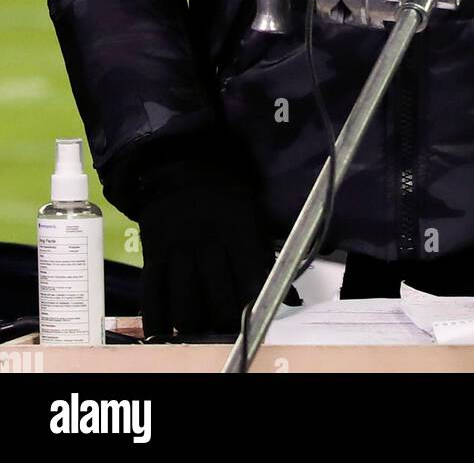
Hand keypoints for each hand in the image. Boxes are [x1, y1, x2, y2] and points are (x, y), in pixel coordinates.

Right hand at [138, 173, 278, 338]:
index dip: (253, 306)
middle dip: (224, 322)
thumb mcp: (253, 219)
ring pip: (184, 304)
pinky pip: (151, 296)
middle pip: (217, 299)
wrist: (183, 174)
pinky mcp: (152, 256)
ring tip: (200, 331)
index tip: (254, 318)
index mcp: (237, 230)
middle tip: (227, 329)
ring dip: (194, 326)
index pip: (249, 279)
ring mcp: (176, 250)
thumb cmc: (226, 202)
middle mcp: (206, 242)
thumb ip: (266, 259)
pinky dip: (157, 320)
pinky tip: (164, 331)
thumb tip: (290, 298)